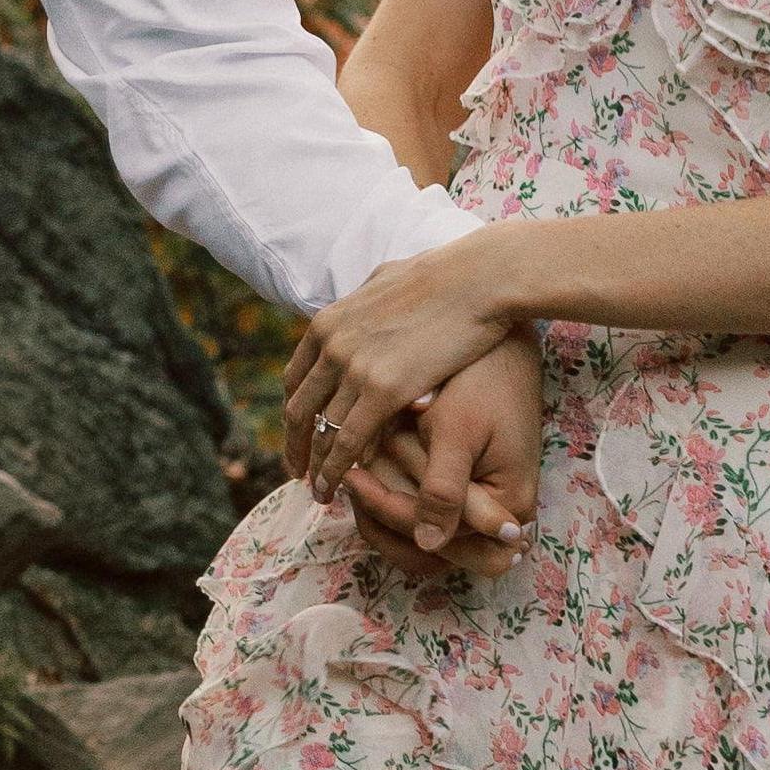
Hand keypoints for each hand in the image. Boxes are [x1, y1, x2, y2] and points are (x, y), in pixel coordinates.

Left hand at [284, 230, 533, 487]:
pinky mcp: (382, 390)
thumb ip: (367, 299)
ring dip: (316, 465)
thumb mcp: (385, 280)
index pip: (297, 378)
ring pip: (322, 431)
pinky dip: (338, 469)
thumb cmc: (442, 278)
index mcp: (329, 322)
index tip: (301, 433)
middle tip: (298, 472)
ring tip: (318, 492)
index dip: (296, 411)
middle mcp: (331, 346)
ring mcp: (354, 368)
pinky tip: (338, 487)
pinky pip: (349, 441)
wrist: (473, 279)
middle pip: (300, 409)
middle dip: (296, 445)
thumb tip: (365, 296)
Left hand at [323, 338, 542, 575]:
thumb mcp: (459, 433)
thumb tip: (427, 544)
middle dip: (383, 519)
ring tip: (351, 474)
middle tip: (345, 481)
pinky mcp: (464, 492)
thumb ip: (443, 490)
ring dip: (384, 511)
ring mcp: (481, 510)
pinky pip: (422, 513)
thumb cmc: (483, 381)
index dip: (391, 511)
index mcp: (509, 511)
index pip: (441, 541)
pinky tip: (365, 468)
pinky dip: (392, 494)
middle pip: (429, 553)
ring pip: (420, 539)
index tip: (350, 477)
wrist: (501, 347)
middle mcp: (499, 522)